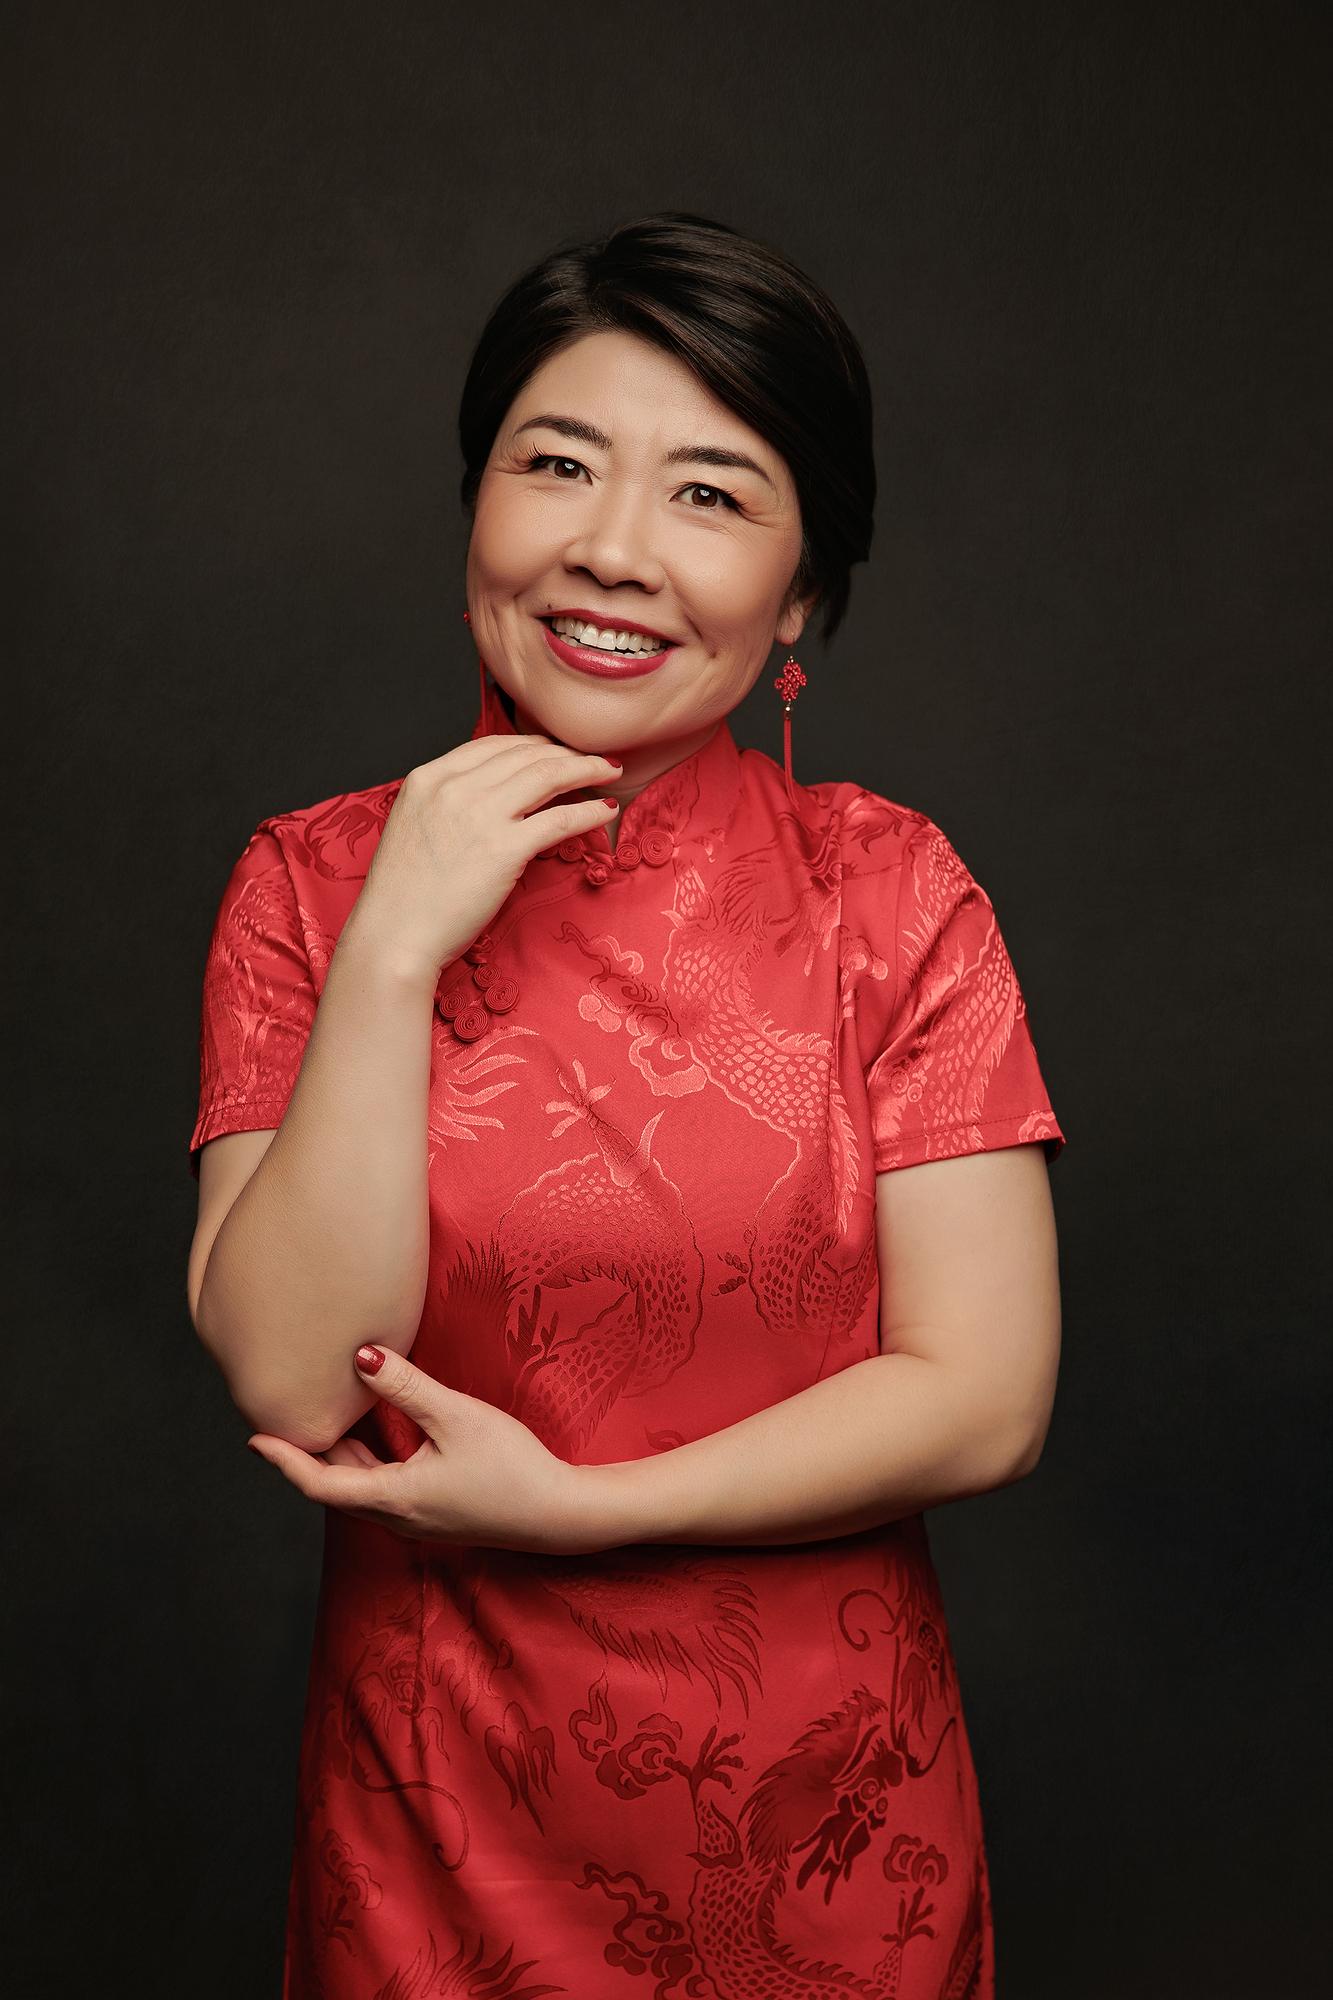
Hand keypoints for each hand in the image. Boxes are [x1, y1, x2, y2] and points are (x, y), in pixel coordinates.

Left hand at [246, 1345, 609, 1555]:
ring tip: (323, 1417)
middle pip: (335, 1486)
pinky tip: (376, 1434)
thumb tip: (359, 1357)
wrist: (559, 1514)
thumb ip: (405, 1387)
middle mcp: (396, 1518)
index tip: (253, 1439)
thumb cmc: (511, 1466)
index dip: (283, 1460)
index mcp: (392, 1499)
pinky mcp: (436, 1515)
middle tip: (283, 1417)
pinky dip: (368, 1463)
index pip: (317, 1484)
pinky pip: (384, 1490)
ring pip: (360, 1488)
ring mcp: (416, 1521)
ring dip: (340, 1457)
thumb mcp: (455, 1417)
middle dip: (307, 1454)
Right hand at [349, 730, 623, 985]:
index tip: (556, 750)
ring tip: (609, 772)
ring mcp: (480, 815)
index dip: (533, 743)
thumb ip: (447, 804)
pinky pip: (560, 819)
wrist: (393, 937)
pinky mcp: (504, 849)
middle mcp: (454, 788)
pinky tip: (605, 811)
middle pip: (526, 754)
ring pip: (549, 775)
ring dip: (587, 769)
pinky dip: (589, 811)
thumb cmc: (402, 896)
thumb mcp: (415, 827)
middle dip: (567, 752)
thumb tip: (490, 798)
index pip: (493, 744)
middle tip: (594, 759)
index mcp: (428, 778)